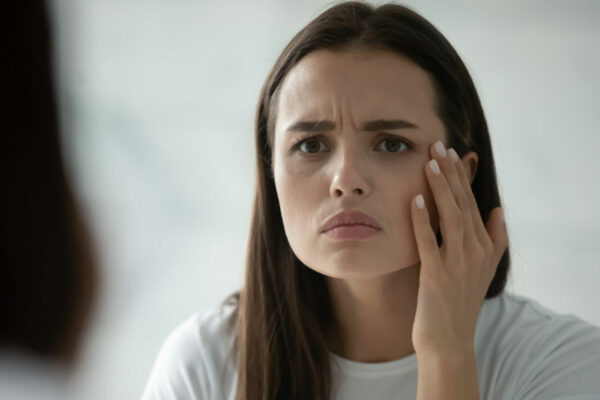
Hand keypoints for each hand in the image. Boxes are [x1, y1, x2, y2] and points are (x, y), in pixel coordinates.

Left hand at [410, 141, 507, 356]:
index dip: (461, 177)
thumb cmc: (459, 301)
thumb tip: (498, 209)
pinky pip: (429, 243)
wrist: (449, 340)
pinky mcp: (437, 276)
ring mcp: (457, 264)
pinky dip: (422, 221)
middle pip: (462, 204)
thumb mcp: (483, 269)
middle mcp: (475, 252)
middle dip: (450, 174)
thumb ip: (494, 239)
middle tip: (438, 146)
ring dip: (440, 189)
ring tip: (429, 163)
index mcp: (484, 247)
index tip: (451, 152)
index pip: (471, 203)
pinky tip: (415, 201)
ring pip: (451, 218)